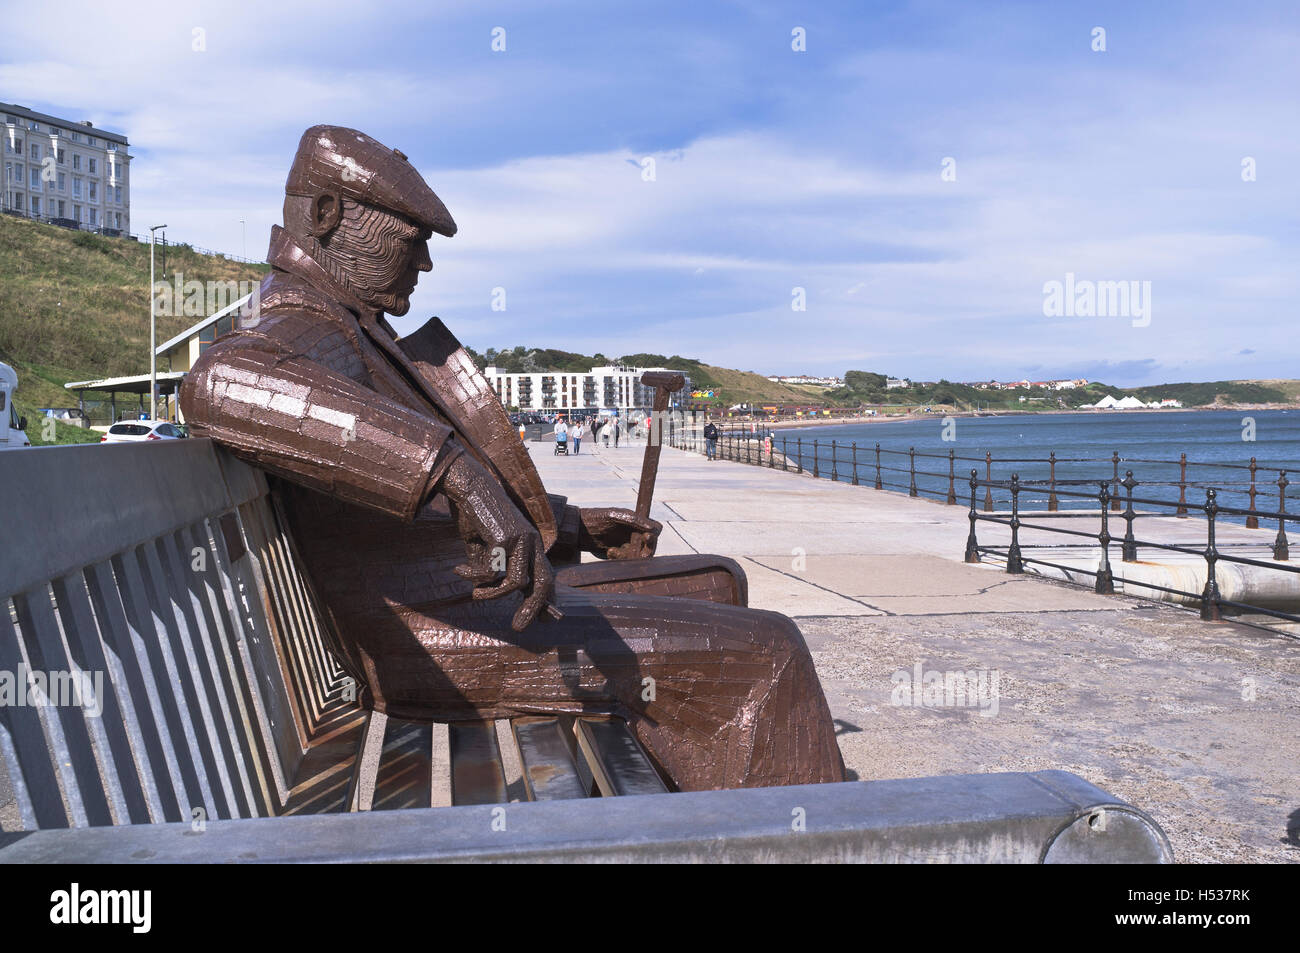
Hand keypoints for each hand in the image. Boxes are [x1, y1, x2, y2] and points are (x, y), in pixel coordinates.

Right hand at [440, 452, 554, 630]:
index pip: (546, 576)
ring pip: (515, 582)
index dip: (546, 599)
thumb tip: (492, 591)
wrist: (469, 486)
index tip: (544, 620)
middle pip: (543, 582)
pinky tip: (458, 570)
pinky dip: (473, 576)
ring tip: (475, 594)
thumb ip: (493, 567)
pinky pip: (490, 570)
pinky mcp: (504, 537)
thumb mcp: (487, 546)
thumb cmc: (477, 516)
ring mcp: (520, 539)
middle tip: (519, 627)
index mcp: (532, 544)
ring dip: (492, 594)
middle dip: (533, 607)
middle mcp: (531, 542)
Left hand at [579, 507, 661, 559]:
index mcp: (636, 522)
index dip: (654, 536)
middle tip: (638, 553)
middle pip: (650, 547)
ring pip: (639, 556)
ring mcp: (627, 544)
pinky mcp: (619, 555)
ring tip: (613, 551)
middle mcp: (634, 533)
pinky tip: (610, 552)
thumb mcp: (616, 516)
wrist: (578, 530)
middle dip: (645, 551)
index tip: (646, 538)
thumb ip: (635, 521)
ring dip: (629, 556)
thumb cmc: (597, 518)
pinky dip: (620, 558)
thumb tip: (655, 529)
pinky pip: (627, 561)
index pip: (655, 530)